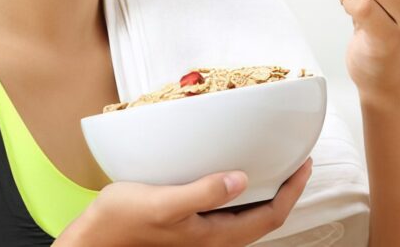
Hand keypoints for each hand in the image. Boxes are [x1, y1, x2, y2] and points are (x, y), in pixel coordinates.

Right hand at [54, 159, 312, 246]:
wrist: (95, 239)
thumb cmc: (123, 222)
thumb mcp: (164, 203)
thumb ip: (204, 192)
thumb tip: (241, 179)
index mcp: (215, 235)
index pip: (270, 217)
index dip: (292, 192)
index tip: (304, 164)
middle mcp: (213, 237)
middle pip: (264, 217)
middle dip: (285, 190)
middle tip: (295, 161)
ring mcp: (201, 232)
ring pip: (246, 214)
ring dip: (264, 190)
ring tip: (272, 164)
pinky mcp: (189, 223)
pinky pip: (227, 209)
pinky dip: (240, 189)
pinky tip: (231, 172)